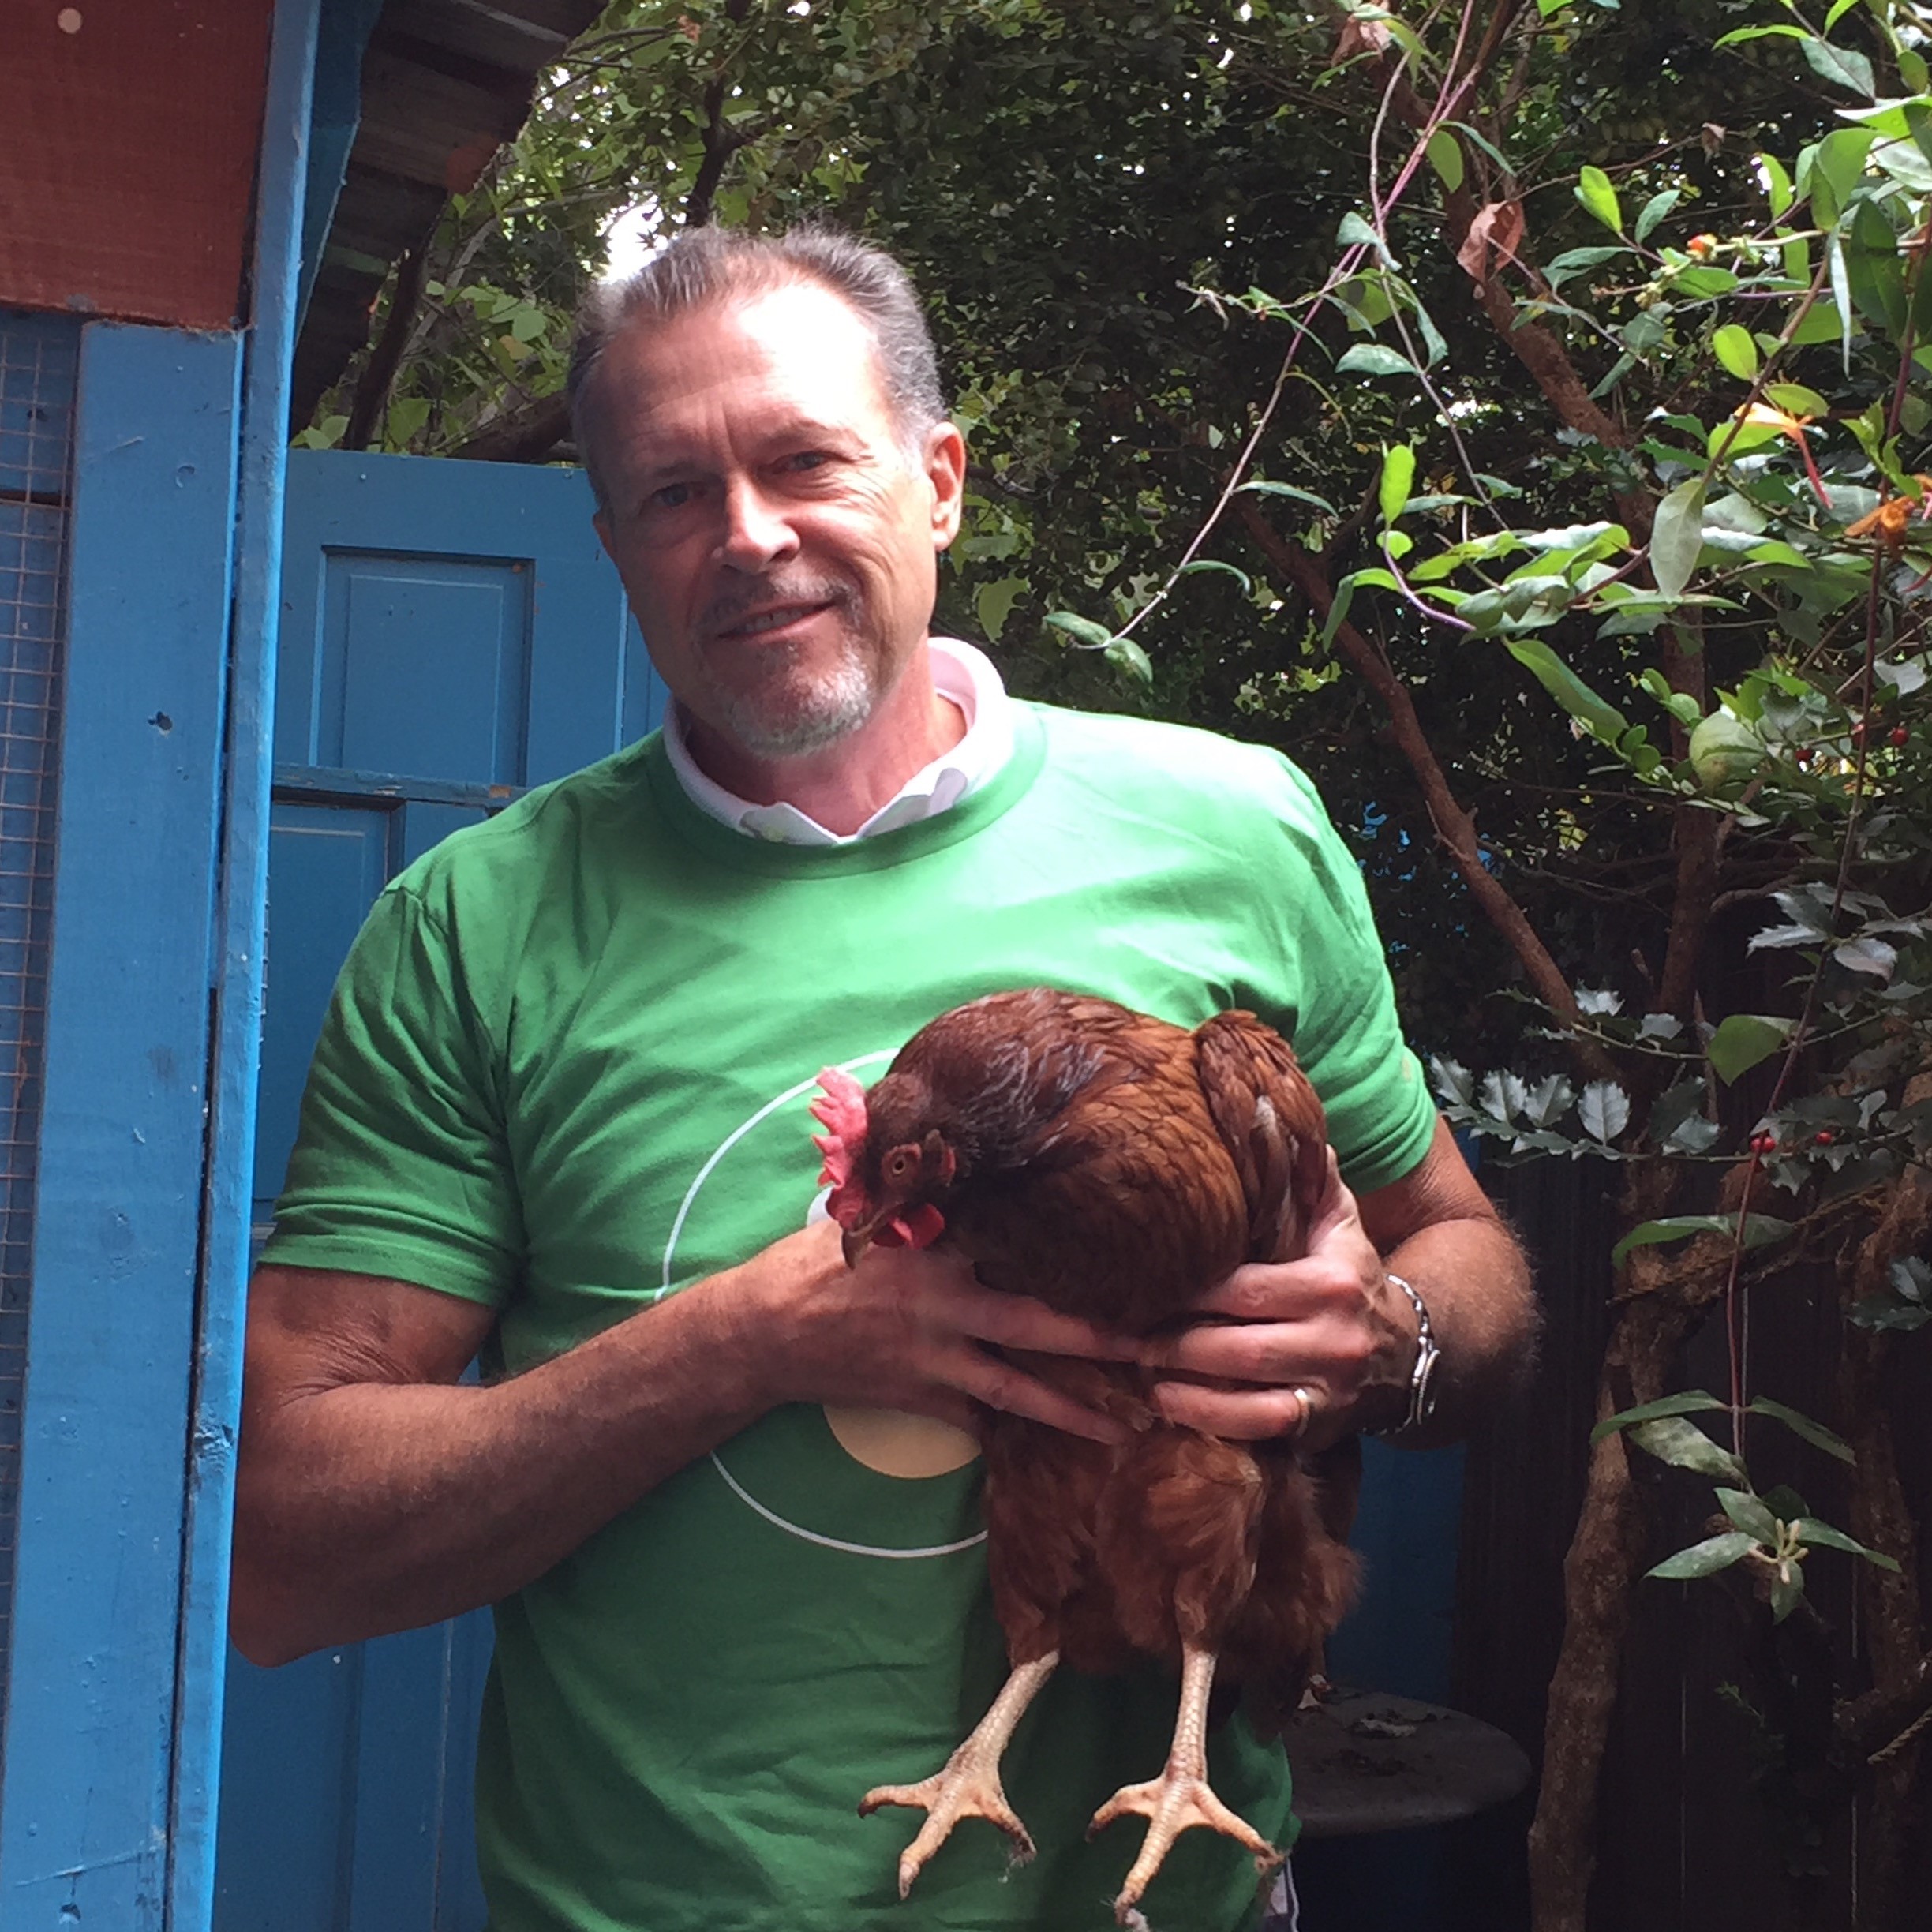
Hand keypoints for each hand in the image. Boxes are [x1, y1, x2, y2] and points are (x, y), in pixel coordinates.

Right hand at [731, 1220, 1135, 1443]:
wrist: (763, 1330)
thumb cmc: (819, 1259)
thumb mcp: (877, 1217)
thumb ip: (933, 1206)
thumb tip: (980, 1171)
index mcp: (938, 1246)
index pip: (1024, 1248)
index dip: (1080, 1258)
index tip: (1139, 1261)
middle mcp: (944, 1302)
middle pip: (1038, 1323)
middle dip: (1101, 1339)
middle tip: (1159, 1350)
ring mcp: (934, 1357)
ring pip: (1019, 1390)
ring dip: (1074, 1412)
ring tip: (1128, 1428)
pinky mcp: (920, 1398)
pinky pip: (978, 1420)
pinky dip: (1013, 1432)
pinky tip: (1054, 1450)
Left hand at [1139, 1153, 1417, 1446]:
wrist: (1405, 1351)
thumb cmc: (1348, 1276)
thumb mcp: (1338, 1221)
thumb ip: (1307, 1176)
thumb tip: (1269, 1112)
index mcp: (1331, 1280)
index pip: (1247, 1286)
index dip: (1190, 1290)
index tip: (1138, 1285)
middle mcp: (1333, 1336)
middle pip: (1237, 1342)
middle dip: (1171, 1339)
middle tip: (1114, 1332)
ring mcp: (1327, 1388)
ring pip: (1245, 1391)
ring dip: (1182, 1384)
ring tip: (1133, 1369)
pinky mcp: (1318, 1426)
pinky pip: (1258, 1428)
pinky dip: (1209, 1418)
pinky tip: (1166, 1403)